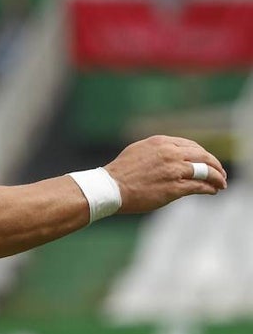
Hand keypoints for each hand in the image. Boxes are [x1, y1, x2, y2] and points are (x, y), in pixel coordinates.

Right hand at [107, 135, 226, 213]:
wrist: (112, 187)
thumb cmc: (123, 171)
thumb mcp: (140, 150)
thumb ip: (159, 149)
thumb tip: (174, 153)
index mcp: (161, 142)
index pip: (192, 145)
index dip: (204, 154)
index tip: (208, 161)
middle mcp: (170, 153)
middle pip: (203, 156)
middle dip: (216, 165)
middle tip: (221, 173)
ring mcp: (174, 170)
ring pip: (206, 171)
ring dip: (217, 178)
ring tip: (221, 184)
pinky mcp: (175, 187)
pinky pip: (200, 186)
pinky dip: (210, 188)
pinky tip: (212, 191)